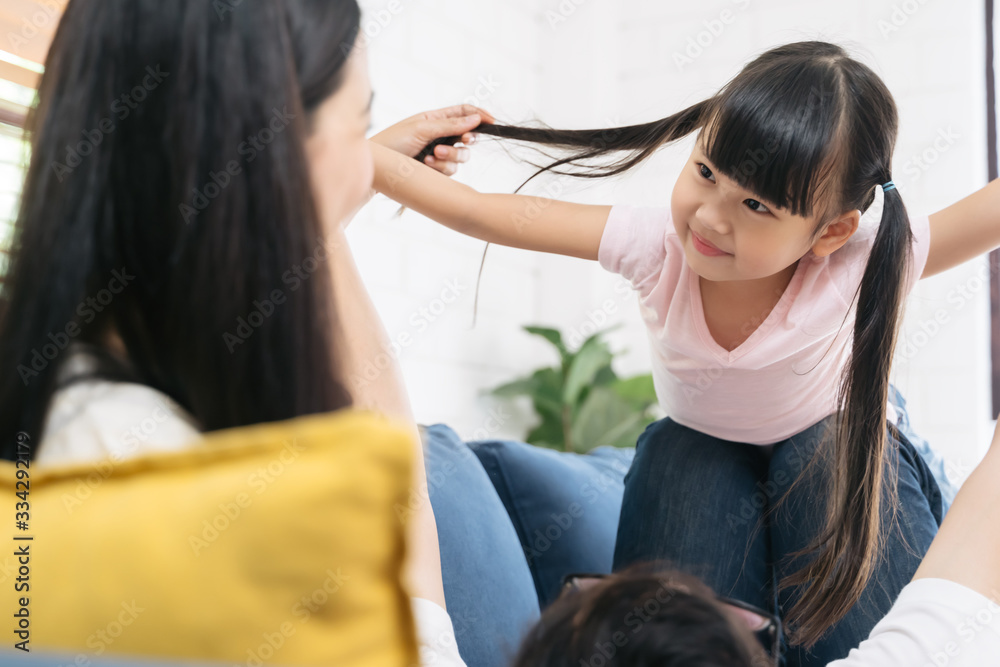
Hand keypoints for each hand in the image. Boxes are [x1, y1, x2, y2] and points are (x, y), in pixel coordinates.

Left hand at [371, 104, 495, 175]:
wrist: (378, 167)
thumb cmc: (393, 142)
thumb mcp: (421, 128)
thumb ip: (449, 125)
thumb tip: (474, 119)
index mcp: (435, 118)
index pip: (464, 113)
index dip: (479, 116)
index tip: (491, 122)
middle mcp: (440, 135)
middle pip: (467, 136)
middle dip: (465, 140)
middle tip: (462, 141)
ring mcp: (439, 154)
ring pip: (461, 157)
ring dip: (450, 156)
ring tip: (432, 155)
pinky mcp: (436, 171)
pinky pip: (451, 171)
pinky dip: (441, 168)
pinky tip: (425, 164)